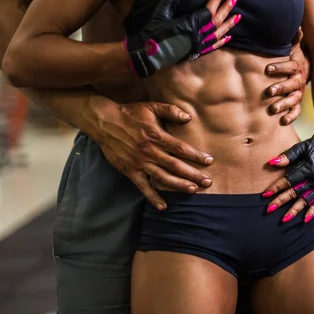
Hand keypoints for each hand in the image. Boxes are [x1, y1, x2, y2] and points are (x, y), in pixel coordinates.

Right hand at [97, 101, 213, 209]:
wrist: (104, 122)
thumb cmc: (130, 113)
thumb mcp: (151, 106)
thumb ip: (171, 110)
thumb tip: (189, 117)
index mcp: (157, 136)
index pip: (181, 148)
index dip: (196, 155)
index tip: (209, 161)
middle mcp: (150, 151)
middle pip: (175, 166)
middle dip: (193, 175)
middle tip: (208, 182)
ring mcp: (139, 163)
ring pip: (162, 177)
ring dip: (178, 185)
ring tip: (193, 190)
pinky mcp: (130, 171)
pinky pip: (143, 187)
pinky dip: (153, 197)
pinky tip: (163, 206)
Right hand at [126, 0, 239, 76]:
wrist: (148, 55)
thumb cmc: (152, 33)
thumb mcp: (160, 12)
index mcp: (190, 26)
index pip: (208, 11)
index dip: (215, 0)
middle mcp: (198, 37)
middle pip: (216, 22)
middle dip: (226, 9)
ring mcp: (198, 46)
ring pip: (218, 34)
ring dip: (228, 25)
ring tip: (238, 17)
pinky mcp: (196, 53)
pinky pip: (213, 47)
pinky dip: (221, 41)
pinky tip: (228, 37)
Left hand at [262, 123, 313, 222]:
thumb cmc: (313, 146)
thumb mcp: (301, 147)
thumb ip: (287, 156)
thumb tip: (271, 163)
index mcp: (308, 168)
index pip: (289, 180)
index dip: (276, 187)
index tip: (265, 194)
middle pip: (295, 192)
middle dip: (281, 201)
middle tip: (268, 209)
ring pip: (305, 200)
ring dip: (295, 210)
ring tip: (284, 220)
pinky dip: (312, 211)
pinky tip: (305, 220)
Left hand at [265, 28, 309, 124]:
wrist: (309, 71)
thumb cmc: (295, 59)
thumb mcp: (294, 48)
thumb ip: (293, 39)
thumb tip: (295, 24)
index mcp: (297, 67)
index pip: (290, 67)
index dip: (280, 68)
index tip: (267, 69)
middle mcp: (299, 81)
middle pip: (292, 85)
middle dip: (280, 88)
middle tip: (269, 92)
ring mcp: (299, 93)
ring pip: (293, 99)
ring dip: (284, 104)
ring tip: (273, 109)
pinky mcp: (297, 102)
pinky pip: (296, 110)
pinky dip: (291, 116)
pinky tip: (283, 121)